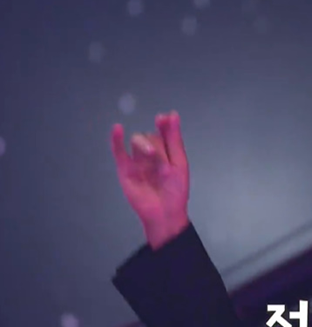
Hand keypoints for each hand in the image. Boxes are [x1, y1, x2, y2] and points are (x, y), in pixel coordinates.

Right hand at [111, 111, 190, 249]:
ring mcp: (137, 161)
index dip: (163, 124)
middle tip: (160, 157)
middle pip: (151, 137)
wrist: (164, 212)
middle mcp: (152, 154)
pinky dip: (116, 140)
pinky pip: (118, 151)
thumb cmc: (176, 189)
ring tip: (151, 154)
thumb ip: (174, 139)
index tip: (163, 118)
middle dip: (156, 144)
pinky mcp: (125, 169)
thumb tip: (172, 114)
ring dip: (143, 144)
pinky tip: (118, 129)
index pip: (163, 132)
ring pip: (137, 142)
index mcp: (167, 152)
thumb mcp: (179, 162)